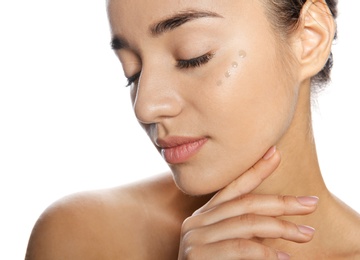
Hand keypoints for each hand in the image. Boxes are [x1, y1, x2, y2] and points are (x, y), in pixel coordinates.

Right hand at [178, 147, 317, 259]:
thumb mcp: (230, 244)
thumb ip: (244, 230)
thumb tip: (277, 220)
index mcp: (205, 216)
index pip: (233, 188)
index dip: (255, 170)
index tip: (276, 154)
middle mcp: (197, 221)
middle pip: (245, 203)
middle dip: (281, 203)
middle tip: (310, 204)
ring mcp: (195, 237)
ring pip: (246, 223)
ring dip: (281, 227)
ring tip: (306, 234)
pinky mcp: (197, 254)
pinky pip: (240, 247)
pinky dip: (266, 252)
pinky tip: (284, 257)